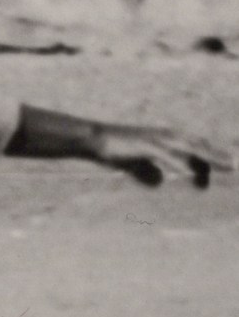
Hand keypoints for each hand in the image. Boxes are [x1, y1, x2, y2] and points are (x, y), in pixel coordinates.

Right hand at [91, 123, 229, 187]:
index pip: (193, 144)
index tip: (228, 162)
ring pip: (188, 147)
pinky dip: (180, 163)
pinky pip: (166, 155)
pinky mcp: (144, 145)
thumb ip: (147, 169)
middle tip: (235, 165)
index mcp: (162, 138)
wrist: (92, 138)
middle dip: (216, 154)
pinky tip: (191, 172)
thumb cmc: (112, 149)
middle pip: (197, 144)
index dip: (211, 152)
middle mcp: (162, 136)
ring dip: (207, 156)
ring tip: (225, 166)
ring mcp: (154, 139)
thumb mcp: (134, 162)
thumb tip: (158, 180)